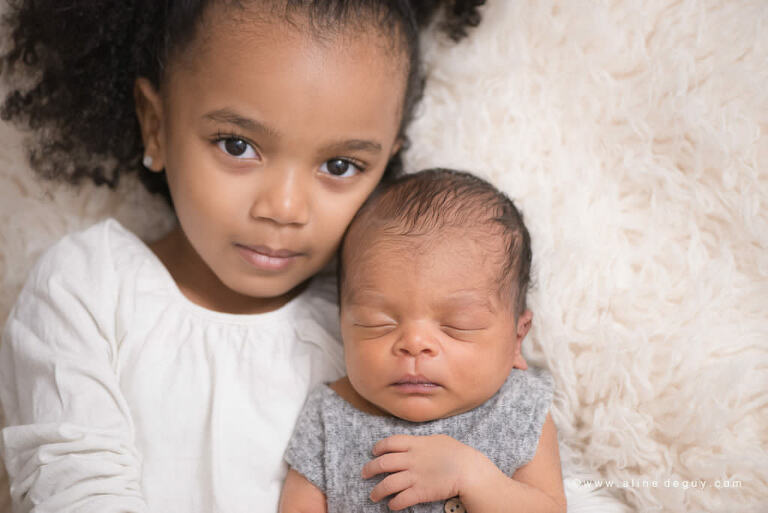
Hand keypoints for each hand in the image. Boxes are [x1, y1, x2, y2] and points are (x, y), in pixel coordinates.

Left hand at [361, 434, 486, 509]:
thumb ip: (423, 441)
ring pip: (387, 484)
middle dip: (369, 469)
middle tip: (365, 474)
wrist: (469, 470)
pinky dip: (393, 503)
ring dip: (377, 491)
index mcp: (415, 443)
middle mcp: (411, 459)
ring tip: (373, 495)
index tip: (374, 453)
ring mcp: (415, 476)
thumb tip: (416, 443)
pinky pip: (400, 499)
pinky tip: (392, 505)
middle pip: (383, 463)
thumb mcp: (438, 439)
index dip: (378, 448)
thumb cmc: (458, 453)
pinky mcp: (420, 492)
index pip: (389, 443)